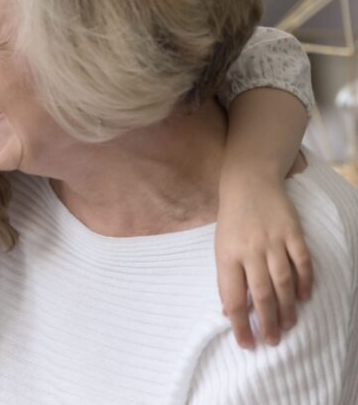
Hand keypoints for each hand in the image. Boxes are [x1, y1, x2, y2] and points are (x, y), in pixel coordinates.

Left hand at [215, 159, 311, 349]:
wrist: (248, 182)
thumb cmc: (232, 220)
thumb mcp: (220, 247)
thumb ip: (227, 278)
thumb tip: (229, 312)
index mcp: (226, 256)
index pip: (231, 297)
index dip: (239, 323)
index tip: (246, 343)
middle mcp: (250, 250)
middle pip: (260, 294)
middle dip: (267, 322)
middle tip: (272, 341)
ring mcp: (273, 241)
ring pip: (283, 282)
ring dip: (287, 307)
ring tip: (288, 325)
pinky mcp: (292, 233)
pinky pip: (302, 262)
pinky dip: (305, 282)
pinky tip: (304, 297)